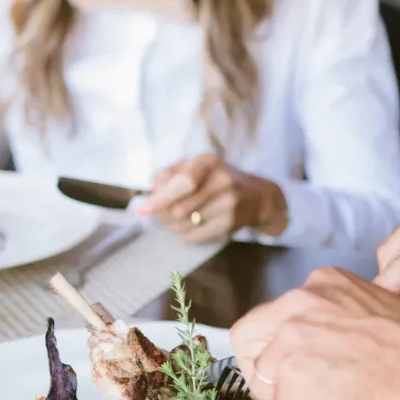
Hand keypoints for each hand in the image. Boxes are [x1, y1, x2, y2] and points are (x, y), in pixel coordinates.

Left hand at [139, 155, 287, 242]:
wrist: (257, 196)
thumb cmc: (217, 179)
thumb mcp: (196, 166)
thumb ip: (170, 174)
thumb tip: (150, 191)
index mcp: (208, 162)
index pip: (182, 183)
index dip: (160, 198)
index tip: (143, 210)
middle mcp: (221, 181)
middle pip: (179, 208)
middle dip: (163, 214)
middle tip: (161, 213)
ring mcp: (228, 204)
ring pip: (184, 225)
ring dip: (172, 225)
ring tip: (176, 219)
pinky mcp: (230, 224)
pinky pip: (195, 236)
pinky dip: (185, 234)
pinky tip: (189, 226)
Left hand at [232, 267, 399, 399]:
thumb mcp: (381, 314)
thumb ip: (342, 320)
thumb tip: (325, 342)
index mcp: (325, 283)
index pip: (273, 315)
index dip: (283, 347)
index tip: (300, 363)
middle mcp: (302, 301)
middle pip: (249, 342)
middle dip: (267, 371)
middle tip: (299, 391)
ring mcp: (293, 337)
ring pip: (266, 379)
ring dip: (296, 398)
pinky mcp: (293, 375)